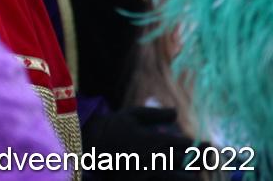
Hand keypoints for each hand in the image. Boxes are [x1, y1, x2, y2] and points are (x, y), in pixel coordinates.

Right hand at [83, 106, 209, 179]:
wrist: (85, 147)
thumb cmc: (110, 128)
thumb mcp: (131, 115)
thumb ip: (156, 114)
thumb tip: (177, 113)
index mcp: (155, 140)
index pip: (186, 144)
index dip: (193, 145)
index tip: (196, 145)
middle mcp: (155, 159)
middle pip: (187, 165)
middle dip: (198, 163)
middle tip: (202, 162)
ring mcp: (148, 175)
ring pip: (180, 179)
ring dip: (186, 176)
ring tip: (187, 172)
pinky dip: (170, 179)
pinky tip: (168, 177)